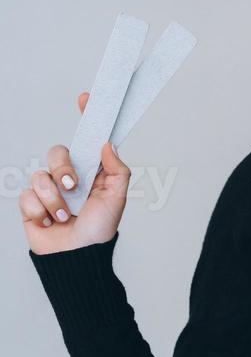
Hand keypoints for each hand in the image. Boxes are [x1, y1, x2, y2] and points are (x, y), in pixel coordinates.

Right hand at [19, 91, 130, 254]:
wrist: (77, 257)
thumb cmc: (99, 230)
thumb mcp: (117, 199)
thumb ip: (117, 170)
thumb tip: (107, 144)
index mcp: (91, 171)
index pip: (87, 139)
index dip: (86, 118)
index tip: (86, 98)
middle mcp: (69, 177)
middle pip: (57, 152)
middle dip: (64, 169)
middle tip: (74, 187)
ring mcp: (49, 189)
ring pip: (41, 176)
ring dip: (55, 200)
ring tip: (65, 216)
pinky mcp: (31, 204)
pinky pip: (28, 196)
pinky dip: (42, 212)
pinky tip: (50, 223)